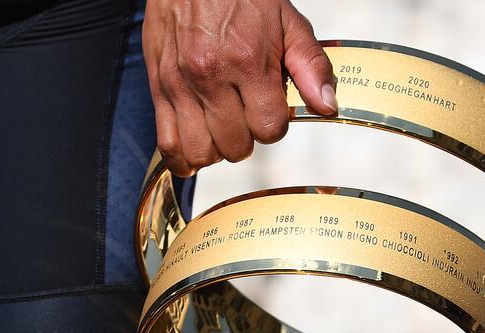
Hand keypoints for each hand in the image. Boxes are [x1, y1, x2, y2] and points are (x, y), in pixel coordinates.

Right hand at [142, 0, 337, 176]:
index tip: (270, 108)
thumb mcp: (287, 20)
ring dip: (217, 150)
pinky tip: (195, 152)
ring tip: (222, 130)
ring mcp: (180, 85)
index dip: (275, 125)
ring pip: (201, 152)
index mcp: (247, 61)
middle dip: (247, 138)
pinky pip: (167, 144)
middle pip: (236, 146)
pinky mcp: (158, 88)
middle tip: (246, 116)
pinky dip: (182, 158)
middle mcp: (211, 77)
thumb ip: (310, 64)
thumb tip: (326, 105)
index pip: (270, 128)